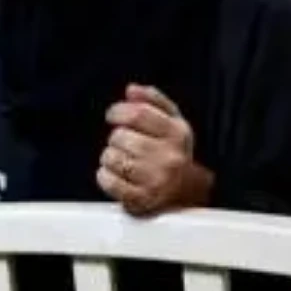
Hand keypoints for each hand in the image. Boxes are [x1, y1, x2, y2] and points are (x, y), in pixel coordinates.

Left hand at [99, 85, 212, 216]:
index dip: (118, 111)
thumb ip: (153, 101)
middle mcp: (168, 157)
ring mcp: (155, 180)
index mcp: (177, 133)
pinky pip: (108, 181)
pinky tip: (116, 175)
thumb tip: (132, 90)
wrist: (185, 193)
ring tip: (121, 160)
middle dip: (116, 138)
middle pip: (120, 136)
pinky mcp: (140, 200)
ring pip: (111, 157)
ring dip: (109, 157)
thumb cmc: (172, 152)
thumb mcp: (171, 122)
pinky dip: (105, 176)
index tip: (112, 115)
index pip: (138, 114)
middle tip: (124, 144)